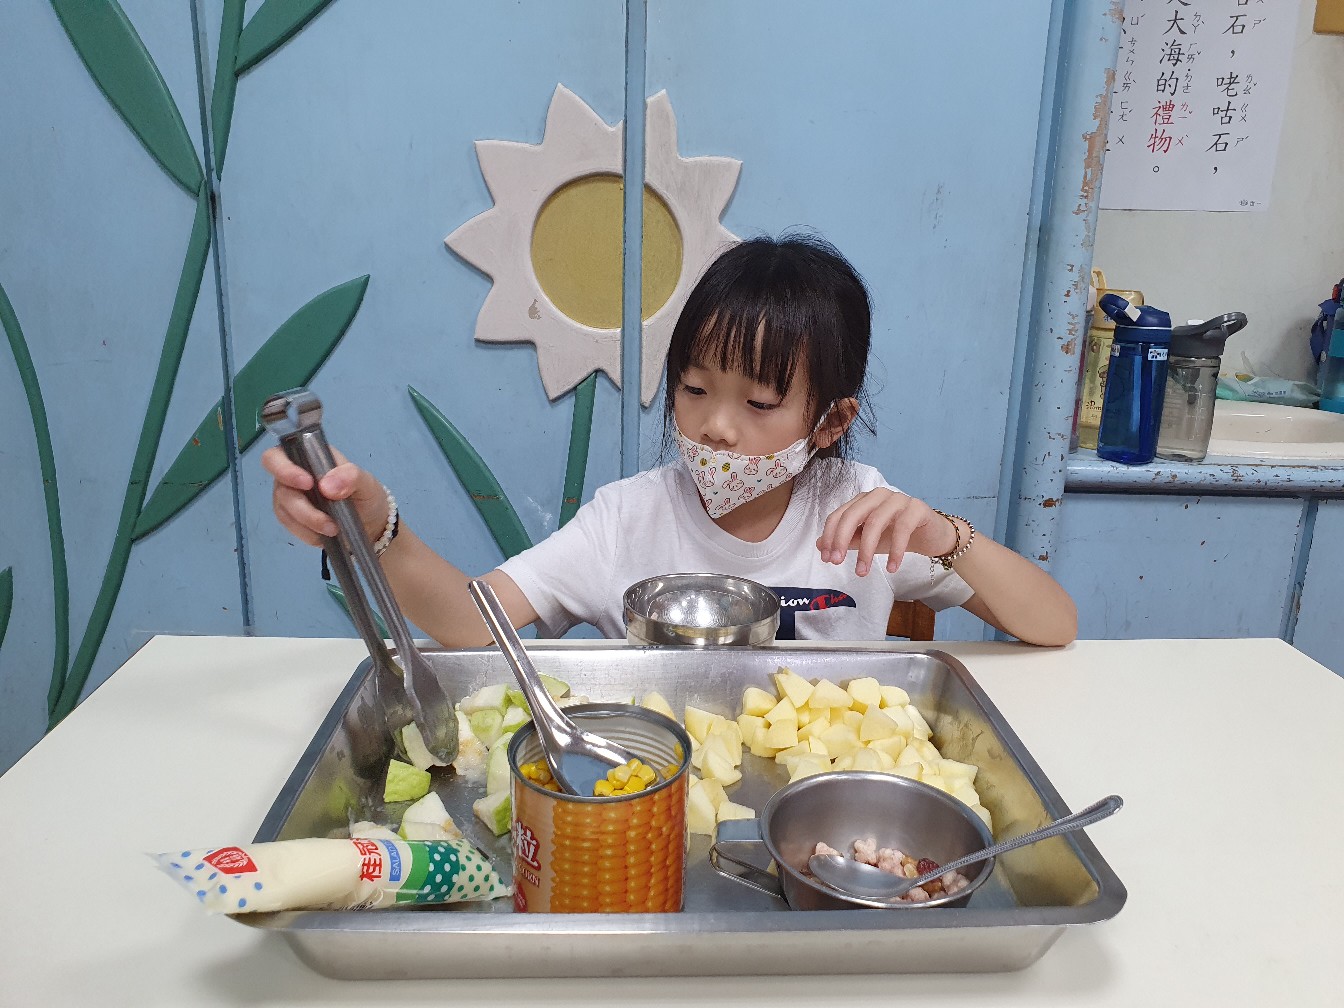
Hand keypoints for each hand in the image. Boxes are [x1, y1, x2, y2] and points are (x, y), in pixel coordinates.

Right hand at [262, 444, 387, 547]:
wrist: (371, 523)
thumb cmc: (365, 495)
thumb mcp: (366, 483)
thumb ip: (350, 477)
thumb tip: (326, 485)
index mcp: (308, 457)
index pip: (277, 456)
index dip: (284, 469)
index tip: (307, 483)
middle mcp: (292, 476)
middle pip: (281, 489)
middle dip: (303, 508)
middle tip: (327, 521)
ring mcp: (290, 499)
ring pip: (284, 511)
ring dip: (309, 523)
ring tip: (334, 529)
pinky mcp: (292, 519)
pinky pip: (291, 527)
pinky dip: (308, 533)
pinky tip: (326, 535)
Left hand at [816, 489, 958, 576]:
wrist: (931, 536)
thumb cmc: (896, 535)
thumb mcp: (867, 540)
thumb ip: (846, 540)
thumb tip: (820, 545)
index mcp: (863, 501)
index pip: (839, 514)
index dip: (830, 536)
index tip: (827, 558)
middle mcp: (878, 495)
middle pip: (854, 514)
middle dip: (841, 539)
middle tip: (837, 562)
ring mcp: (898, 499)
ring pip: (876, 522)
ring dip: (866, 550)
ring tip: (863, 572)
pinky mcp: (917, 508)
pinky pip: (902, 528)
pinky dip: (895, 550)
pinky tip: (892, 568)